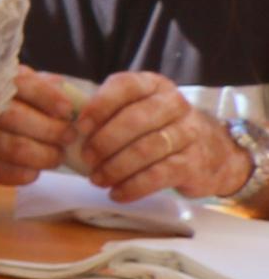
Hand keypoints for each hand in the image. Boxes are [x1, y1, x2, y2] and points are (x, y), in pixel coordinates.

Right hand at [0, 67, 77, 189]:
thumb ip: (25, 82)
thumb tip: (60, 85)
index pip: (19, 84)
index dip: (48, 97)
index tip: (67, 111)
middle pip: (19, 119)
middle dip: (52, 131)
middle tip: (67, 137)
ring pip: (11, 149)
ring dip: (40, 156)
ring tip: (53, 157)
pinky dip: (17, 175)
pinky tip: (29, 172)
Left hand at [73, 71, 249, 201]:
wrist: (213, 153)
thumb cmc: (159, 129)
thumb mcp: (137, 111)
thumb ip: (106, 112)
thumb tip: (64, 126)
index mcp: (153, 85)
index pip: (125, 86)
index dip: (99, 106)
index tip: (79, 127)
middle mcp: (174, 104)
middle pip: (134, 120)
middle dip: (104, 141)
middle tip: (86, 159)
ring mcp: (188, 133)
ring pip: (146, 149)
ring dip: (116, 167)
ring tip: (97, 179)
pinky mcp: (195, 162)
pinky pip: (159, 174)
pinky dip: (133, 186)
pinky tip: (117, 193)